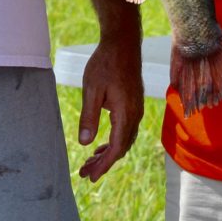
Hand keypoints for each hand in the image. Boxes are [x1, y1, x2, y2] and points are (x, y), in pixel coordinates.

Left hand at [76, 35, 144, 182]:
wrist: (122, 43)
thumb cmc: (105, 63)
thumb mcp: (92, 90)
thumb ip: (89, 117)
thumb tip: (85, 143)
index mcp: (126, 114)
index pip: (116, 148)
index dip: (103, 165)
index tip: (90, 176)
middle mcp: (135, 114)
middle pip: (121, 148)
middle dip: (104, 163)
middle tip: (85, 173)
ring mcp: (136, 109)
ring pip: (124, 140)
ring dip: (108, 153)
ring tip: (90, 162)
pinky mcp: (134, 104)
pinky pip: (126, 130)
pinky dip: (114, 141)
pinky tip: (101, 143)